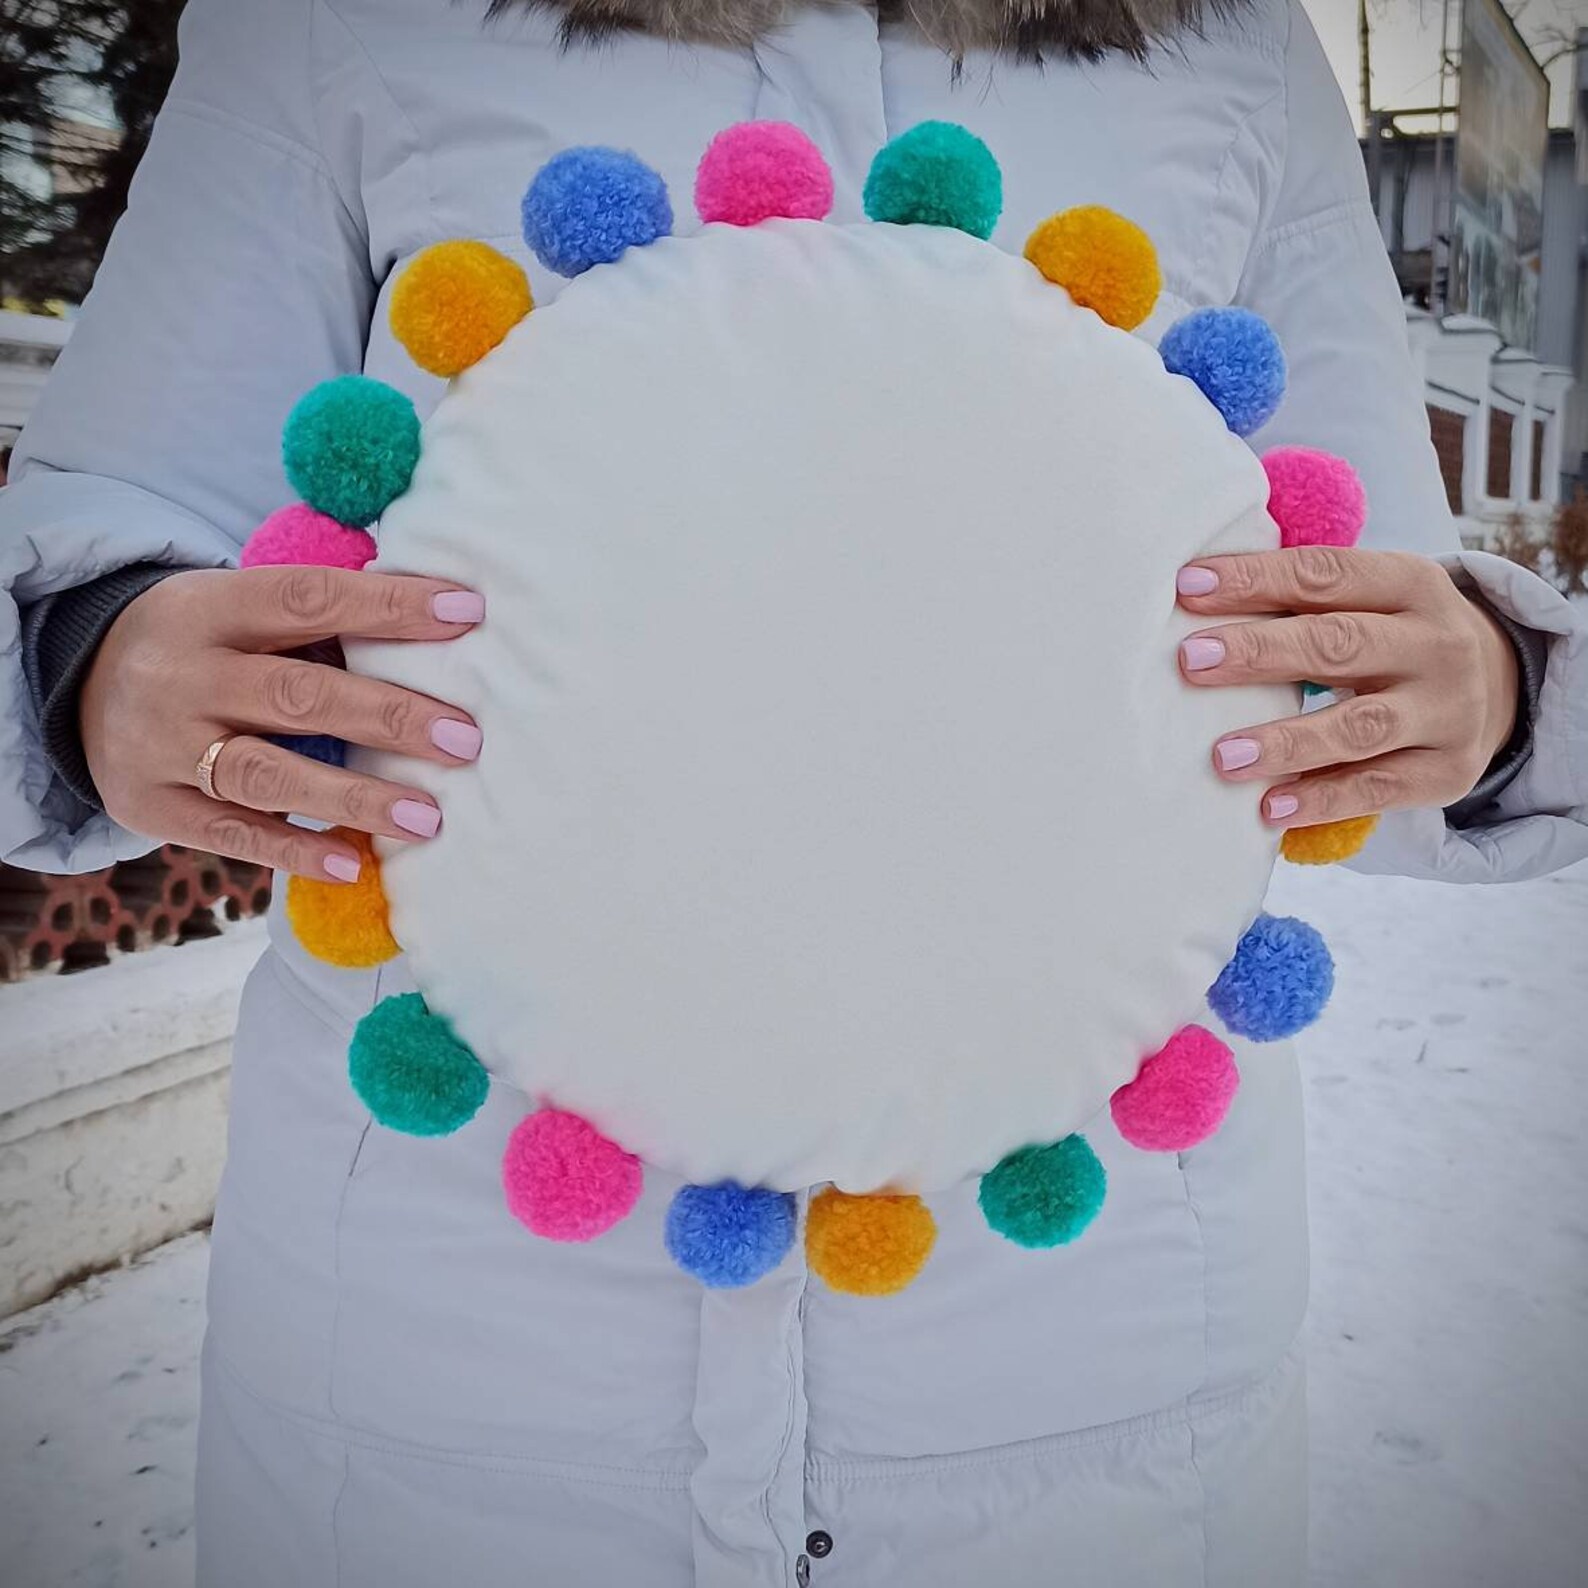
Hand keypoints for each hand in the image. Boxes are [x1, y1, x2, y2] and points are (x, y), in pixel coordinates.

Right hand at [80, 566, 485, 880]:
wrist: (71, 687)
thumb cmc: (201, 646)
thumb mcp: (234, 610)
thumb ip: (312, 620)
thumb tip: (436, 622)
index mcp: (209, 608)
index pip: (308, 597)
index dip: (387, 604)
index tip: (466, 612)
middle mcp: (182, 675)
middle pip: (296, 695)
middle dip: (388, 716)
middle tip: (463, 738)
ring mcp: (163, 745)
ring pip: (267, 773)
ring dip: (355, 796)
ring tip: (428, 816)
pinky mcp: (153, 807)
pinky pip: (233, 834)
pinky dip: (296, 851)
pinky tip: (356, 864)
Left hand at [1175, 546, 1518, 826]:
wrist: (1498, 688)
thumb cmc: (1392, 637)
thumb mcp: (1369, 601)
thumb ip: (1302, 599)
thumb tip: (1195, 601)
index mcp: (1411, 583)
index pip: (1325, 574)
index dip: (1255, 579)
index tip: (1188, 588)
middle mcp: (1437, 643)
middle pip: (1340, 644)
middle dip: (1261, 651)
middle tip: (1192, 661)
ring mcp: (1448, 711)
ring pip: (1359, 726)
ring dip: (1287, 741)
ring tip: (1224, 757)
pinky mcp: (1446, 771)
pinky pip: (1377, 790)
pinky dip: (1321, 800)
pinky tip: (1270, 807)